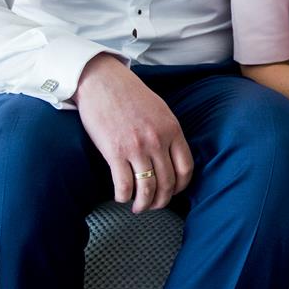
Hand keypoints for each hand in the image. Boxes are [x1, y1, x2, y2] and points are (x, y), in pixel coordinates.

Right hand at [73, 54, 192, 213]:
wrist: (103, 82)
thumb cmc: (130, 95)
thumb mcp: (161, 110)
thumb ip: (168, 133)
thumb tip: (172, 156)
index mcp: (172, 130)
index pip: (186, 168)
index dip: (181, 186)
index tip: (173, 192)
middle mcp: (157, 141)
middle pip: (167, 183)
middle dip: (161, 200)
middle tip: (154, 205)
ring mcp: (136, 148)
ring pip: (147, 188)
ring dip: (144, 203)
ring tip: (138, 207)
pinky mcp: (114, 152)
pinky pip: (124, 185)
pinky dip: (123, 196)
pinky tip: (121, 197)